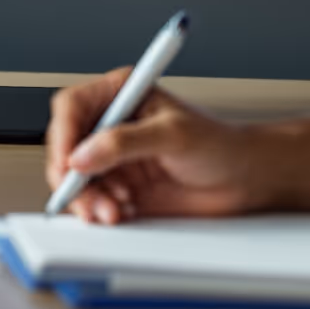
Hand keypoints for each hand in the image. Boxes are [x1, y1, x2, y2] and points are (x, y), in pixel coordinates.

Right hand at [46, 70, 309, 224]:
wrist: (246, 180)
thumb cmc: (221, 145)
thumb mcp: (173, 135)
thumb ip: (125, 142)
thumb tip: (83, 154)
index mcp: (121, 94)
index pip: (72, 107)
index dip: (63, 135)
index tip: (69, 163)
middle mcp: (112, 124)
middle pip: (66, 146)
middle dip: (73, 176)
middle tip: (88, 198)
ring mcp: (113, 158)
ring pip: (75, 179)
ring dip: (87, 199)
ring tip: (113, 211)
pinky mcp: (120, 188)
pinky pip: (92, 201)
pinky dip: (99, 211)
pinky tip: (120, 214)